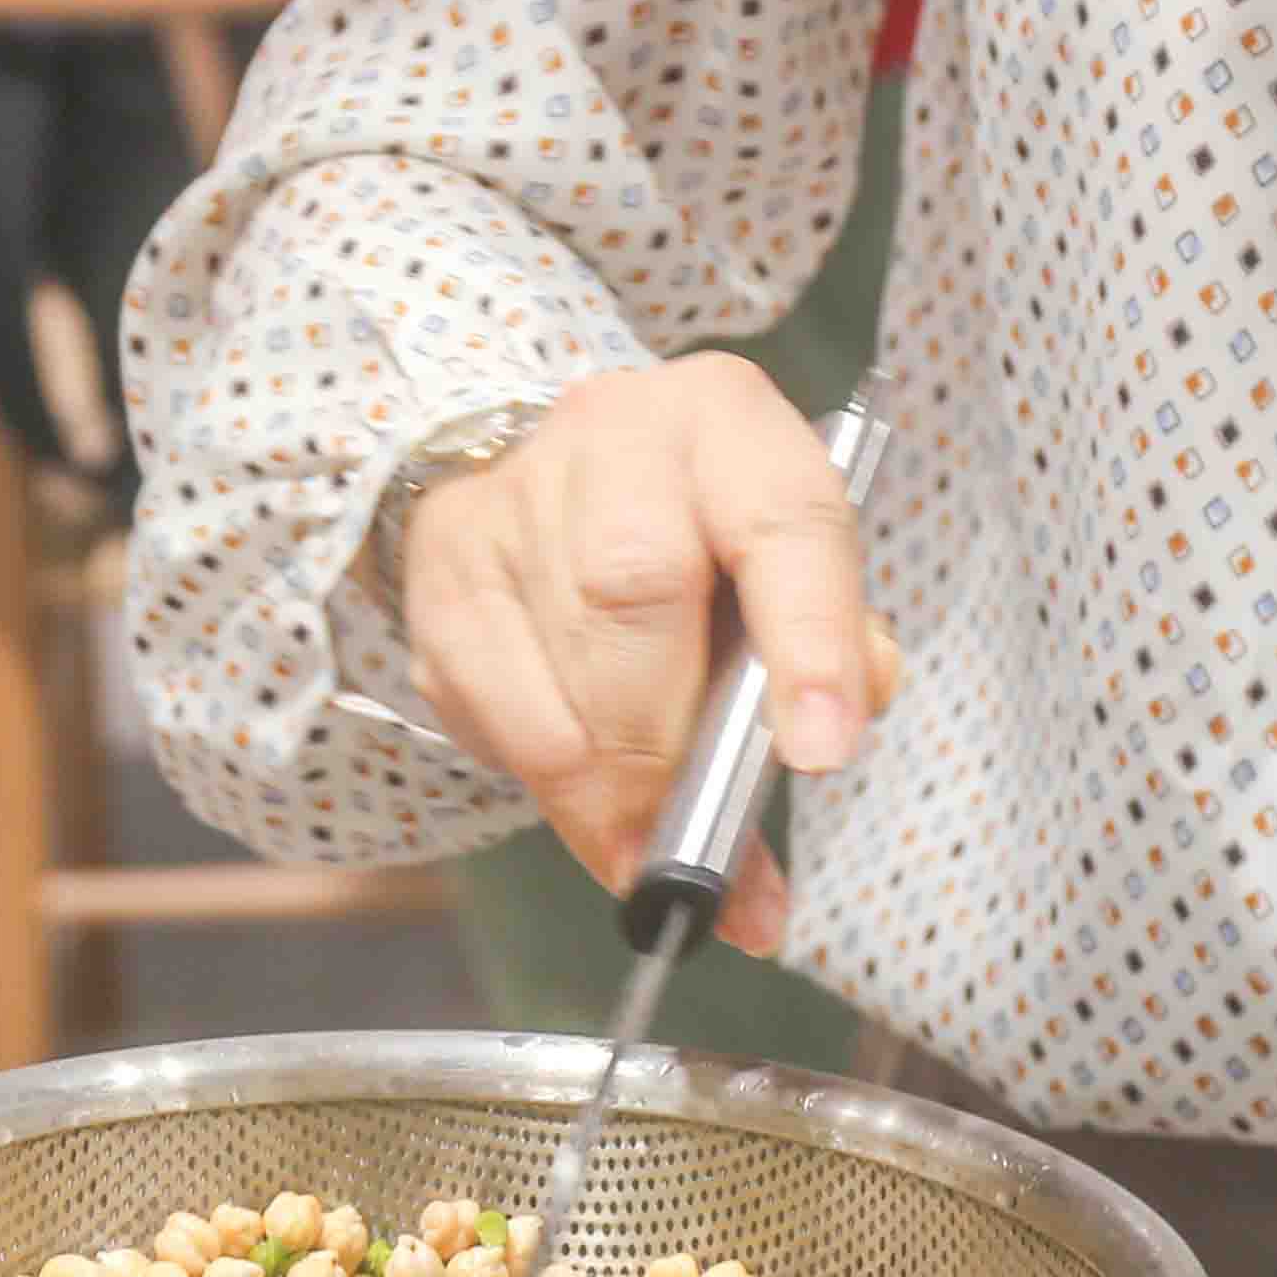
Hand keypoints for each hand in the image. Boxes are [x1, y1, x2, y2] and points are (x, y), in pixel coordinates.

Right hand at [395, 356, 899, 953]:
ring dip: (602, 793)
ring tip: (644, 855)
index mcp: (727, 421)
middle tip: (694, 846)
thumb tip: (818, 738)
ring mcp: (510, 495)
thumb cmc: (703, 537)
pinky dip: (544, 782)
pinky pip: (481, 703)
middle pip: (635, 592)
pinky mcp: (444, 562)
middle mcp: (614, 434)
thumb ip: (831, 642)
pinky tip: (582, 806)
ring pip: (552, 667)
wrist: (569, 477)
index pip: (780, 523)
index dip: (806, 643)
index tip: (816, 752)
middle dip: (666, 746)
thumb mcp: (789, 560)